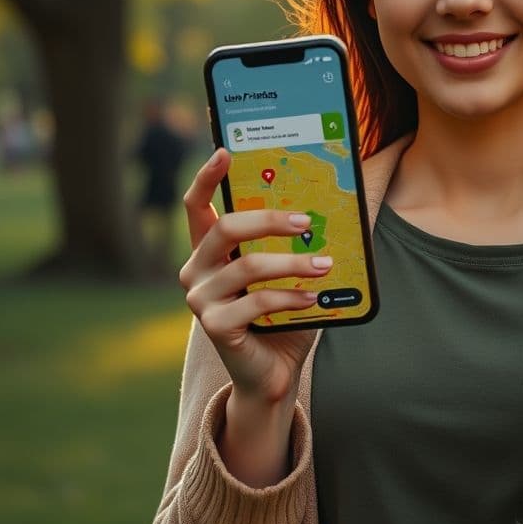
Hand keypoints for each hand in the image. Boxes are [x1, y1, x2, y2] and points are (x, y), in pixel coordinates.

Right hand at [178, 148, 332, 405]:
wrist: (275, 372)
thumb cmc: (283, 316)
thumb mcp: (286, 273)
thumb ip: (291, 245)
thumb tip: (326, 209)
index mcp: (209, 251)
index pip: (196, 206)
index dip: (206, 176)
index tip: (224, 151)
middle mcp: (196, 270)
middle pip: (226, 228)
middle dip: (271, 220)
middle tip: (307, 222)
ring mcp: (200, 300)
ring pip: (248, 267)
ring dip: (293, 263)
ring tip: (325, 264)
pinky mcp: (215, 327)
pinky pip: (257, 302)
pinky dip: (291, 297)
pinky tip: (314, 298)